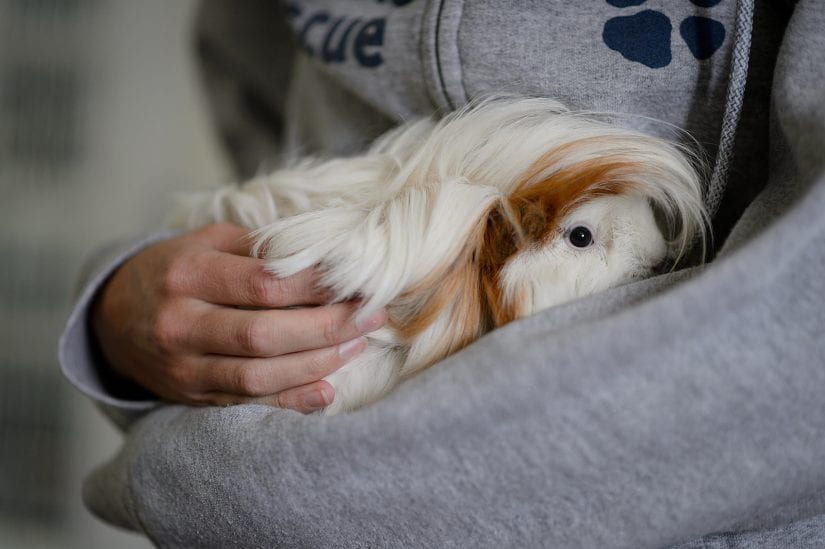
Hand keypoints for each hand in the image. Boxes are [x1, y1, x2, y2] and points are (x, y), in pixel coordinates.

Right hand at [90, 223, 385, 411]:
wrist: (115, 319)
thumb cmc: (175, 270)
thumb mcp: (206, 242)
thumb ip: (260, 248)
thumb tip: (326, 254)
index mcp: (187, 274)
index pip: (263, 283)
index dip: (316, 285)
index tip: (357, 281)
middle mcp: (182, 324)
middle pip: (264, 334)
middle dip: (326, 327)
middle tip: (370, 316)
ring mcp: (185, 367)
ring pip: (258, 376)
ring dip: (316, 364)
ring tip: (356, 346)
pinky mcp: (193, 397)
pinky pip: (246, 405)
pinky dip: (290, 402)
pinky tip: (326, 392)